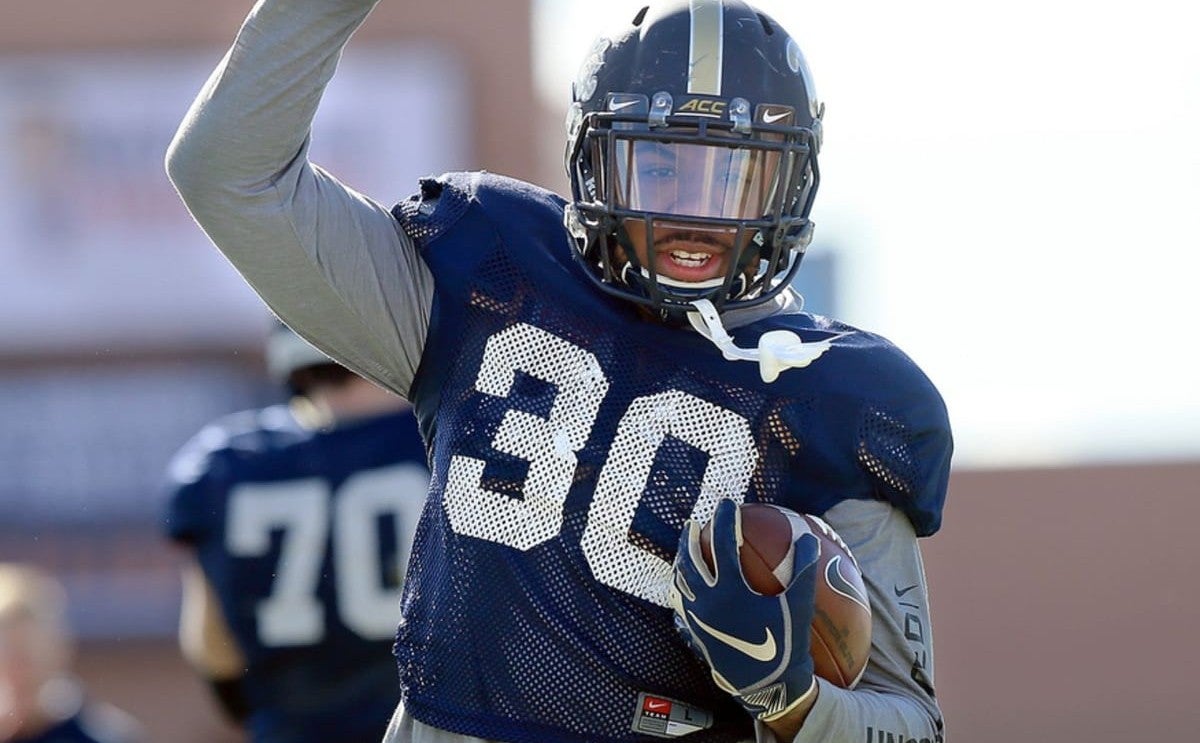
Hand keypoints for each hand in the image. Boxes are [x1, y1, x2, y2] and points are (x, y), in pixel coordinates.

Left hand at [669, 498, 819, 721]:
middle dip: (689, 538)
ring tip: (684, 553)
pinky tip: (684, 594)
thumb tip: (808, 538)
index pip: (721, 542)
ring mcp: (696, 620)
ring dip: (681, 564)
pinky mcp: (694, 637)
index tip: (728, 504)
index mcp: (729, 589)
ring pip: (679, 584)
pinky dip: (681, 596)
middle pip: (689, 561)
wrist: (767, 688)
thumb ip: (804, 571)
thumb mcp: (799, 607)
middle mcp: (706, 601)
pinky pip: (681, 611)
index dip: (724, 519)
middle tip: (694, 523)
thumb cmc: (785, 646)